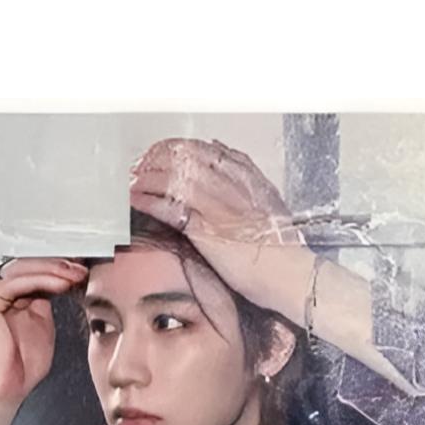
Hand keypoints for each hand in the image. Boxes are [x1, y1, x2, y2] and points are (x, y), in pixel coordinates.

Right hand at [0, 258, 87, 408]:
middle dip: (58, 265)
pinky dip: (43, 280)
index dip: (56, 269)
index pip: (30, 272)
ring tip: (76, 275)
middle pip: (26, 266)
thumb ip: (44, 303)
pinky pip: (18, 282)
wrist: (1, 393)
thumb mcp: (41, 326)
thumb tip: (62, 281)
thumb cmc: (19, 369)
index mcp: (2, 298)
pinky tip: (62, 284)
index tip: (81, 271)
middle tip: (82, 269)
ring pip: (23, 269)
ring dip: (54, 270)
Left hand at [129, 138, 302, 244]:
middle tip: (141, 165)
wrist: (291, 275)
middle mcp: (232, 187)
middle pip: (186, 157)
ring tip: (133, 182)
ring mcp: (218, 208)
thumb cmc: (283, 250)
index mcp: (248, 180)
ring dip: (148, 176)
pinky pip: (170, 208)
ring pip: (175, 178)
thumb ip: (248, 180)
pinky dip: (149, 201)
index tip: (162, 153)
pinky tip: (136, 200)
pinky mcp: (207, 232)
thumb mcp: (270, 205)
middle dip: (158, 157)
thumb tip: (223, 153)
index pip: (205, 150)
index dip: (178, 148)